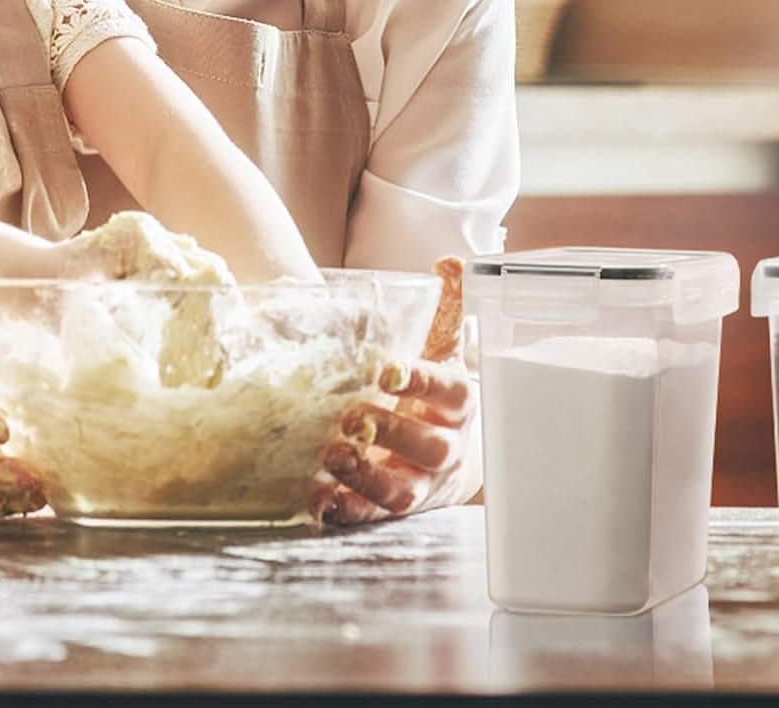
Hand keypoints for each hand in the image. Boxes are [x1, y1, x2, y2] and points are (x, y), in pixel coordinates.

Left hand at [311, 256, 480, 526]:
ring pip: (401, 491)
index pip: (448, 391)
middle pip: (429, 447)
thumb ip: (447, 303)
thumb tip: (448, 261)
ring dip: (366, 477)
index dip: (420, 382)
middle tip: (353, 414)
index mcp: (459, 403)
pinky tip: (319, 498)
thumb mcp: (445, 344)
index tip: (387, 370)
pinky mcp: (395, 510)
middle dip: (392, 433)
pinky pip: (374, 517)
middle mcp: (446, 448)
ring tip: (332, 456)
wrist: (450, 452)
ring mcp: (422, 484)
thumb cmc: (437, 390)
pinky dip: (348, 511)